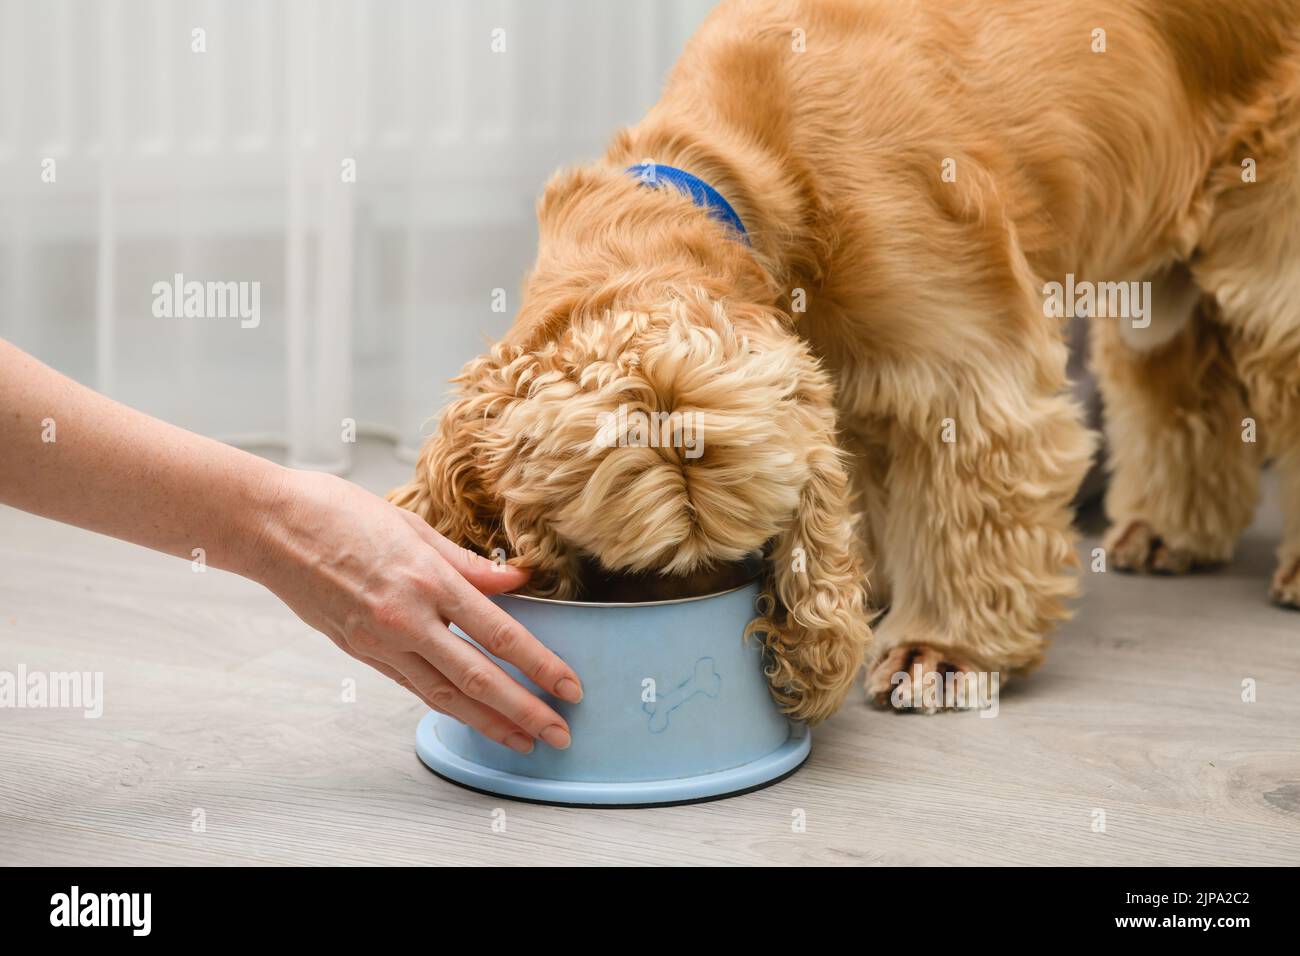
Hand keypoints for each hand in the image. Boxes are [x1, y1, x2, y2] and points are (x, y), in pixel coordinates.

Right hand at [252, 469, 580, 752]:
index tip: (569, 687)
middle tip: (559, 735)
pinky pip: (412, 685)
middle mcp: (406, 619)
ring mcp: (380, 640)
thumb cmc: (337, 512)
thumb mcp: (413, 525)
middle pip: (477, 677)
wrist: (270, 527)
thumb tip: (517, 580)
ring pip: (444, 694)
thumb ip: (468, 562)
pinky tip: (469, 715)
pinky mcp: (360, 651)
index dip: (540, 666)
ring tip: (522, 740)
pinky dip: (446, 705)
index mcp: (427, 580)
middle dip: (524, 710)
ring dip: (488, 721)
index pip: (499, 634)